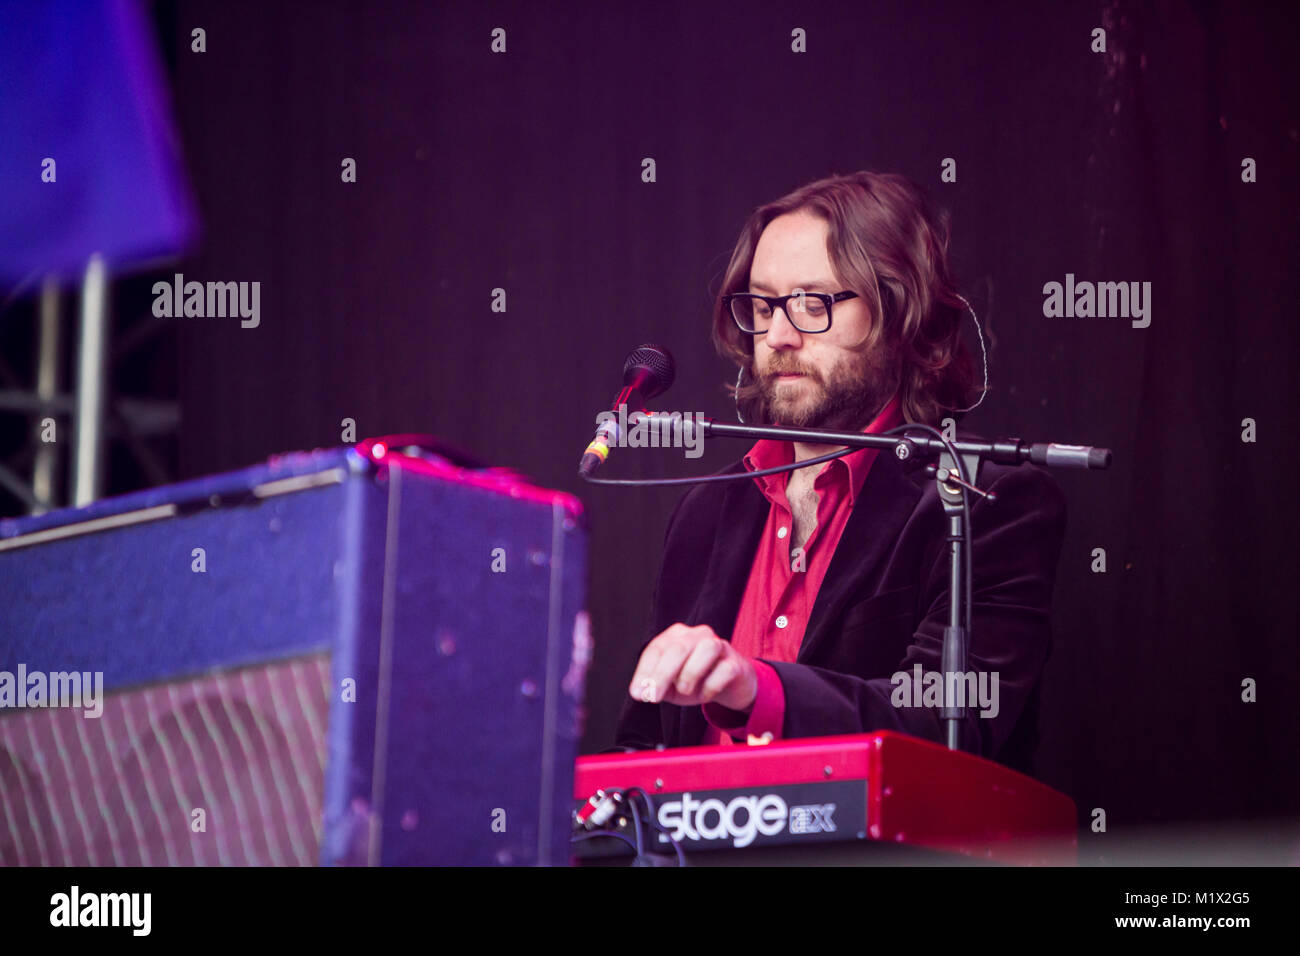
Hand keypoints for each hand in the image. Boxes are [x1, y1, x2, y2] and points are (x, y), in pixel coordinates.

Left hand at [628, 624, 757, 711]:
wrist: (731, 686)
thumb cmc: (697, 681)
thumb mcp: (671, 685)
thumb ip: (656, 685)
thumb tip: (641, 692)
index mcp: (677, 636)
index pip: (657, 649)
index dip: (645, 671)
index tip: (637, 693)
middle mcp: (698, 635)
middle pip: (678, 648)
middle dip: (662, 675)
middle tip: (653, 697)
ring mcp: (719, 646)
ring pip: (706, 649)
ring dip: (690, 673)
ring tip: (685, 691)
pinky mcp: (735, 662)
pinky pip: (724, 670)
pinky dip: (711, 686)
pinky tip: (704, 695)